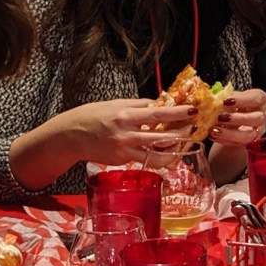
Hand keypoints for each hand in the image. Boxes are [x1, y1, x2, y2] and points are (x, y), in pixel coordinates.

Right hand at [65, 97, 195, 167]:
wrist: (71, 135)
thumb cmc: (93, 116)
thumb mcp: (116, 104)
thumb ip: (138, 106)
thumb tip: (159, 104)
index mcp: (126, 115)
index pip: (158, 114)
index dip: (177, 113)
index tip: (192, 110)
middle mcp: (127, 134)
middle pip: (162, 136)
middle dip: (181, 133)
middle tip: (193, 128)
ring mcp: (125, 150)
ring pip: (157, 155)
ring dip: (174, 150)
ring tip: (183, 144)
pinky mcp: (123, 161)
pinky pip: (145, 159)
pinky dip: (157, 156)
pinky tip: (165, 152)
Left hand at [210, 87, 265, 146]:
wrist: (237, 116)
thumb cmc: (236, 103)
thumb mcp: (233, 96)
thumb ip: (227, 96)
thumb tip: (214, 98)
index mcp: (261, 99)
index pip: (256, 98)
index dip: (241, 100)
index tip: (225, 101)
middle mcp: (264, 115)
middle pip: (255, 118)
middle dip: (237, 119)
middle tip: (220, 117)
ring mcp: (259, 130)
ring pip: (248, 135)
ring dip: (230, 133)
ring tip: (214, 130)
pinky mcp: (251, 141)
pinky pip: (239, 144)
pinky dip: (225, 140)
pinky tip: (213, 136)